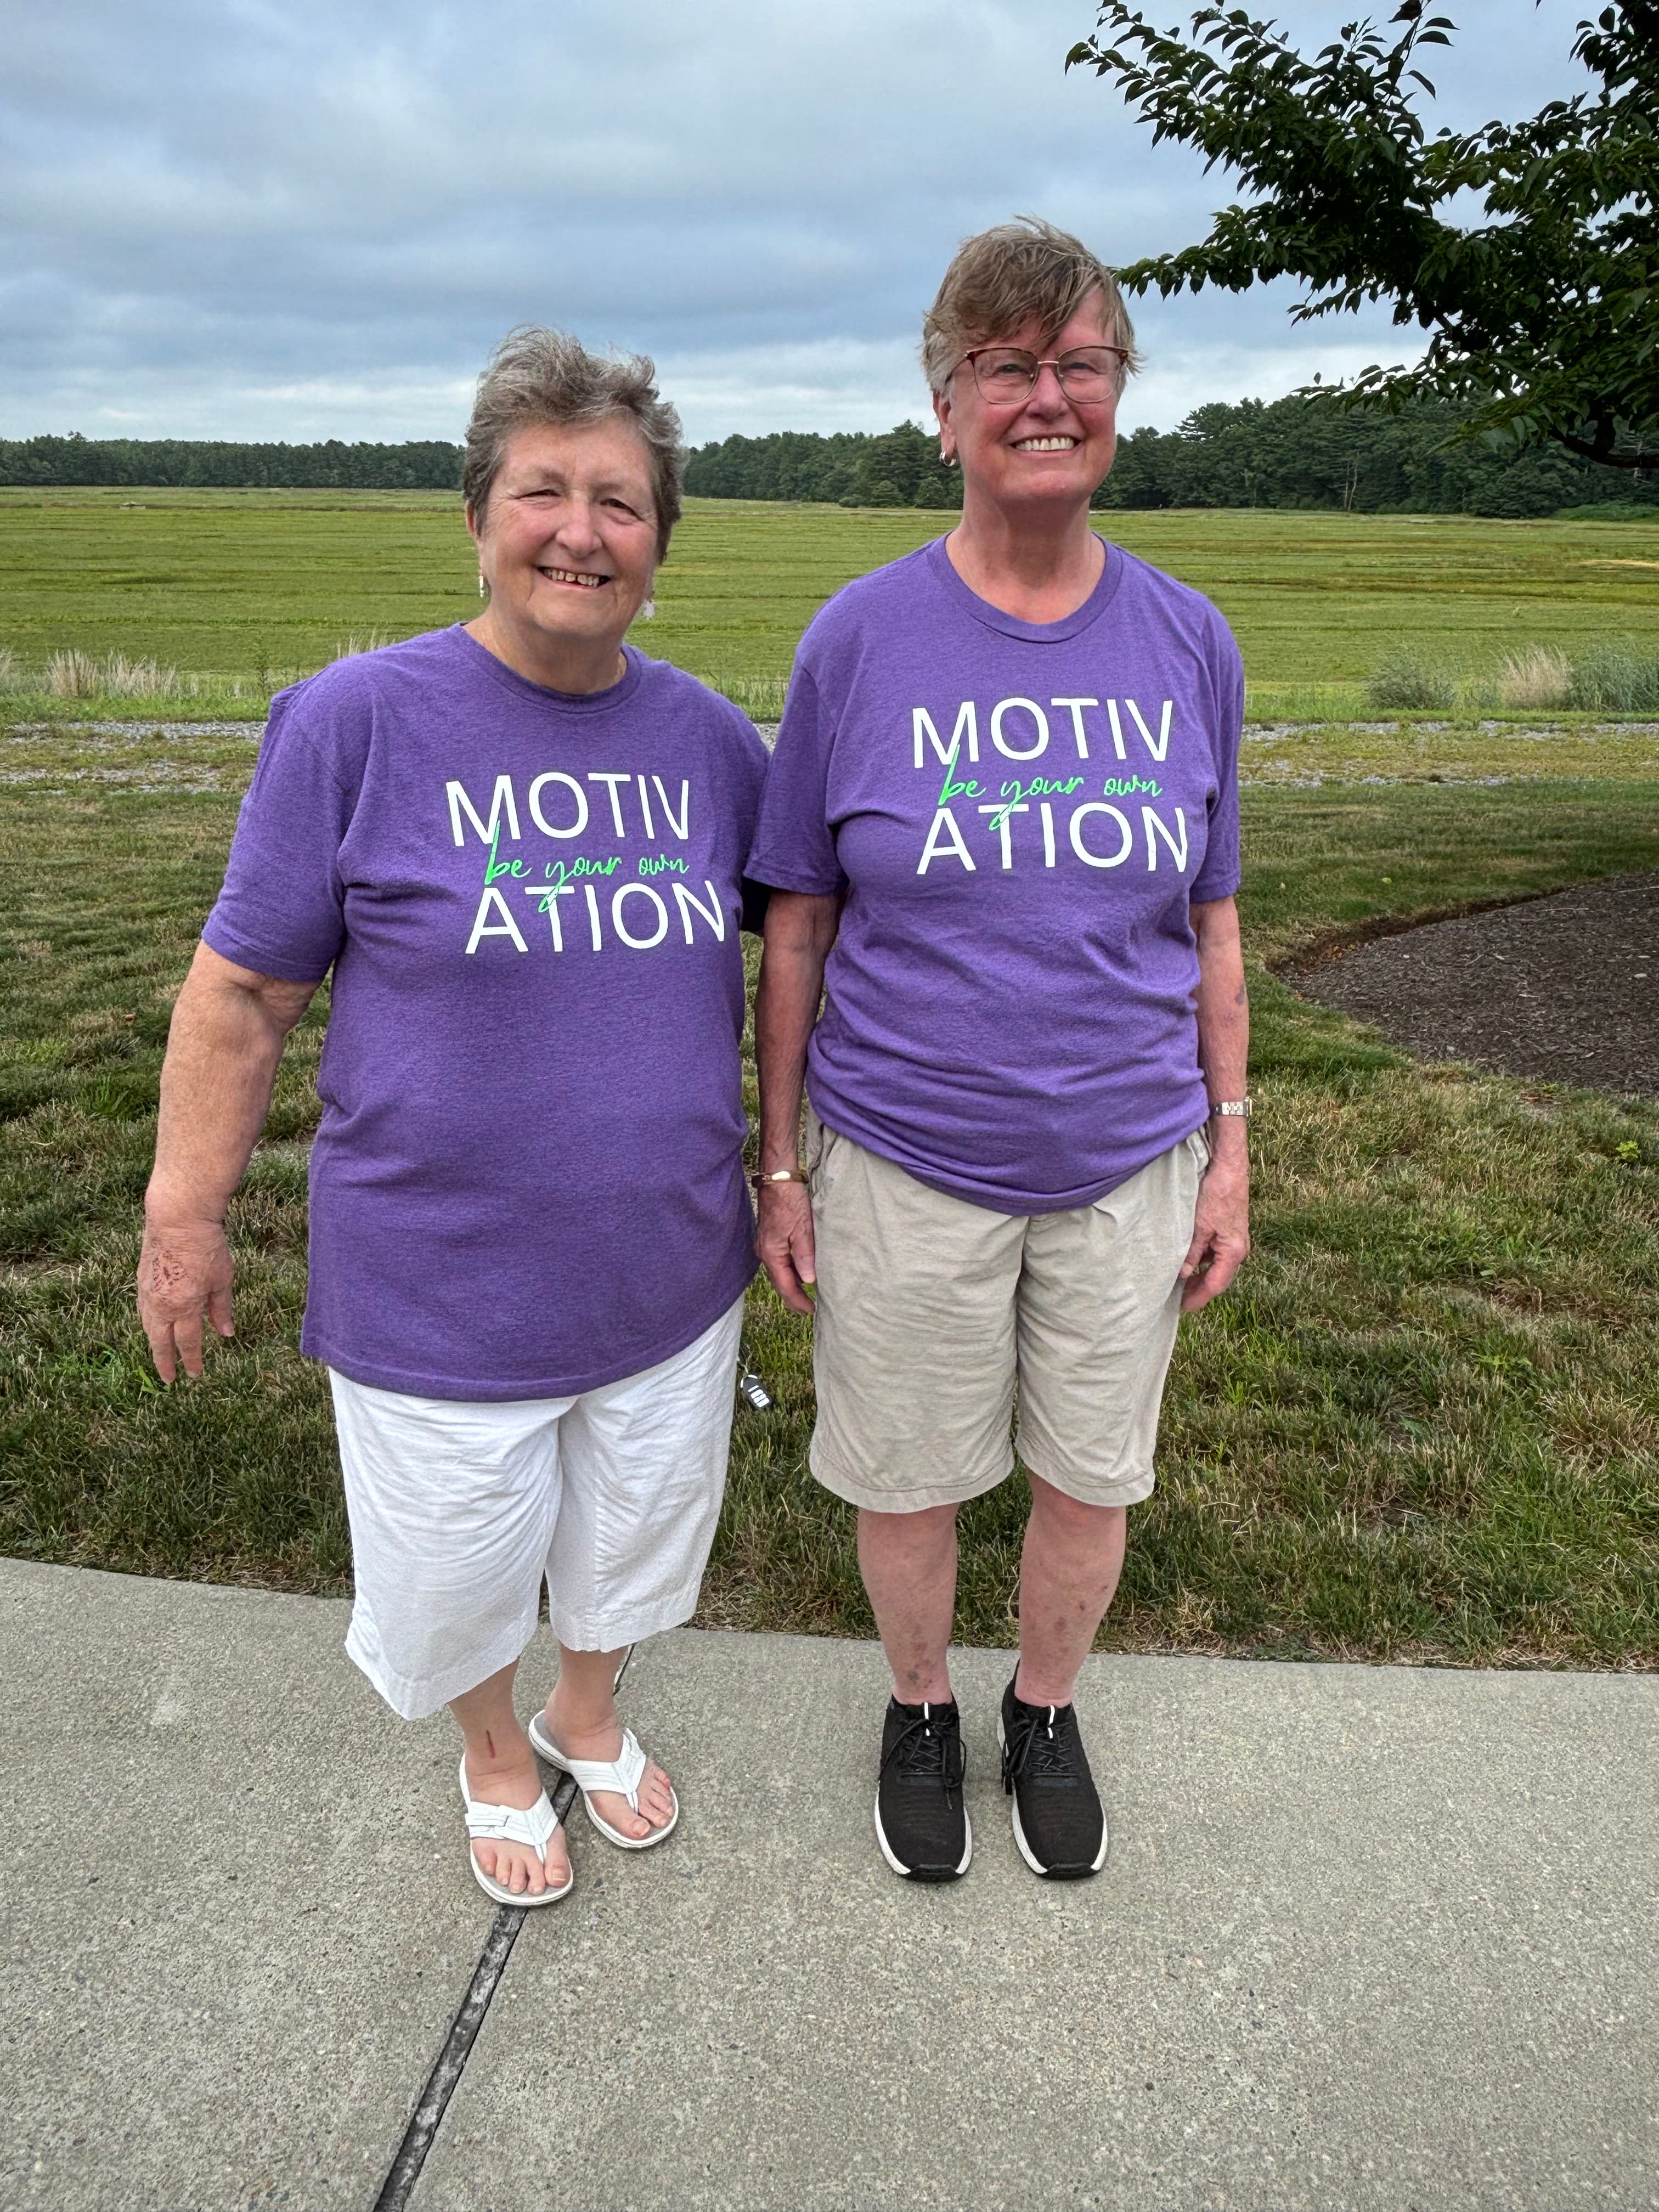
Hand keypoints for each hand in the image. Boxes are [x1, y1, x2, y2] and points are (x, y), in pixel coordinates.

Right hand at [137, 1215, 234, 1379]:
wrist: (177, 1218)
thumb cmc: (205, 1246)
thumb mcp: (222, 1279)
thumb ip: (221, 1308)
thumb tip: (226, 1333)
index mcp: (184, 1307)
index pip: (188, 1343)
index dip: (192, 1361)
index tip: (194, 1375)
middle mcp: (161, 1304)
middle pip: (160, 1341)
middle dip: (165, 1362)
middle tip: (169, 1378)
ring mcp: (147, 1292)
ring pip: (148, 1326)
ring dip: (154, 1343)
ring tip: (161, 1354)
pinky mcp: (140, 1279)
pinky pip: (142, 1309)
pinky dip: (147, 1322)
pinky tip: (152, 1324)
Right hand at [756, 1181, 816, 1316]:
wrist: (777, 1177)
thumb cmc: (790, 1200)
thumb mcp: (803, 1229)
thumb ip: (805, 1257)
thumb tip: (808, 1281)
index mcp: (772, 1253)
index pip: (785, 1286)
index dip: (798, 1301)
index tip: (811, 1311)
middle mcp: (764, 1252)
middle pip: (779, 1282)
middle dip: (793, 1298)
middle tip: (808, 1311)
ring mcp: (765, 1245)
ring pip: (778, 1272)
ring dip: (791, 1285)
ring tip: (806, 1296)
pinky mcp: (769, 1237)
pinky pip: (779, 1261)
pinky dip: (789, 1271)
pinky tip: (800, 1273)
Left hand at [1179, 1143, 1249, 1312]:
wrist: (1228, 1166)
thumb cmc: (1216, 1193)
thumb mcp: (1198, 1226)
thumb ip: (1190, 1253)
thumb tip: (1182, 1275)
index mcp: (1234, 1251)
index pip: (1215, 1285)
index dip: (1197, 1298)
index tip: (1181, 1308)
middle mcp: (1238, 1249)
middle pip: (1216, 1278)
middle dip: (1197, 1289)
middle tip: (1176, 1300)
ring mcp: (1234, 1240)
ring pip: (1214, 1265)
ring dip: (1197, 1274)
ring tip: (1177, 1282)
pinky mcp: (1228, 1230)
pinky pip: (1214, 1252)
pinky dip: (1200, 1259)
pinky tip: (1185, 1260)